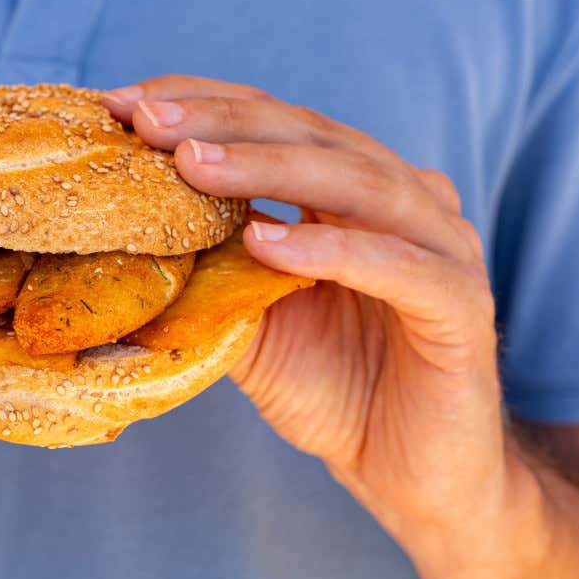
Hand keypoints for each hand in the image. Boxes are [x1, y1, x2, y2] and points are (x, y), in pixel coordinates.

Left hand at [103, 76, 510, 547]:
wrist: (407, 475)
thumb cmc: (331, 389)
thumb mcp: (249, 323)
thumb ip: (207, 273)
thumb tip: (116, 240)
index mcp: (349, 193)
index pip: (274, 123)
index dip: (201, 105)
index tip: (122, 104)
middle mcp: (399, 201)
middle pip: (311, 133)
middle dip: (222, 122)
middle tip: (147, 117)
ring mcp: (440, 246)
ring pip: (356, 181)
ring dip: (267, 167)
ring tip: (193, 163)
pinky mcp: (461, 306)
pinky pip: (397, 265)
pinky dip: (330, 249)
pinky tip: (265, 241)